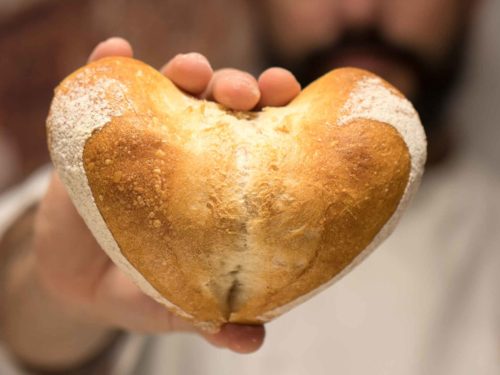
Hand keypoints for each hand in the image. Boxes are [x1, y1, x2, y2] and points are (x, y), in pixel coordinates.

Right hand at [35, 38, 300, 354]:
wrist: (81, 281)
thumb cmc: (144, 282)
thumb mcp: (179, 301)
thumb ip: (213, 317)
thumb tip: (251, 339)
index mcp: (223, 180)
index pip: (261, 135)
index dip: (279, 112)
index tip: (288, 98)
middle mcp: (192, 150)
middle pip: (223, 102)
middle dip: (238, 86)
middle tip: (242, 92)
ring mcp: (147, 137)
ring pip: (173, 87)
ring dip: (187, 69)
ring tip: (189, 71)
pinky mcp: (99, 135)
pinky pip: (105, 91)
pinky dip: (109, 66)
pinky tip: (114, 52)